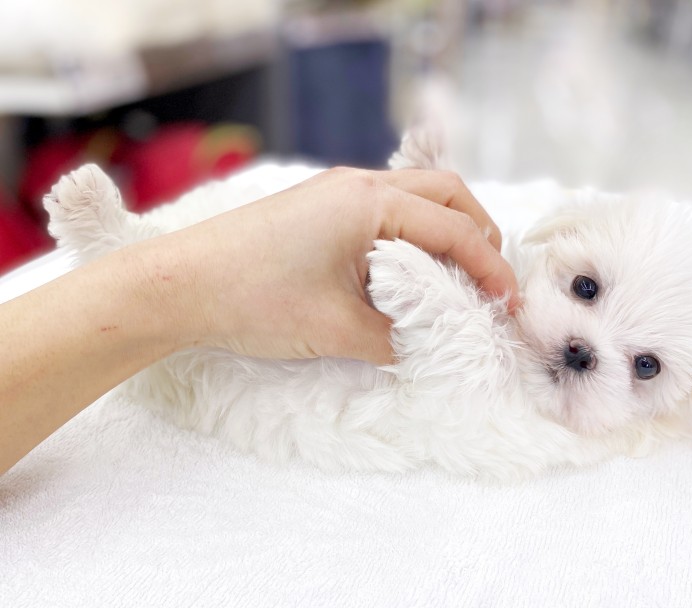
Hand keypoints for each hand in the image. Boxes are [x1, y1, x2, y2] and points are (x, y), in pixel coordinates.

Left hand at [163, 167, 519, 363]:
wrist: (175, 286)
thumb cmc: (252, 299)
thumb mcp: (336, 328)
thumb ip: (397, 338)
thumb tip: (434, 345)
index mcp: (370, 202)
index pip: (455, 230)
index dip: (490, 269)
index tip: (508, 306)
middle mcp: (358, 184)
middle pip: (445, 193)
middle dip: (478, 233)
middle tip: (488, 282)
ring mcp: (335, 191)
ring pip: (415, 196)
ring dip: (445, 231)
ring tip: (454, 278)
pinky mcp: (318, 207)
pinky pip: (385, 209)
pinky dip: (411, 234)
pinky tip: (405, 271)